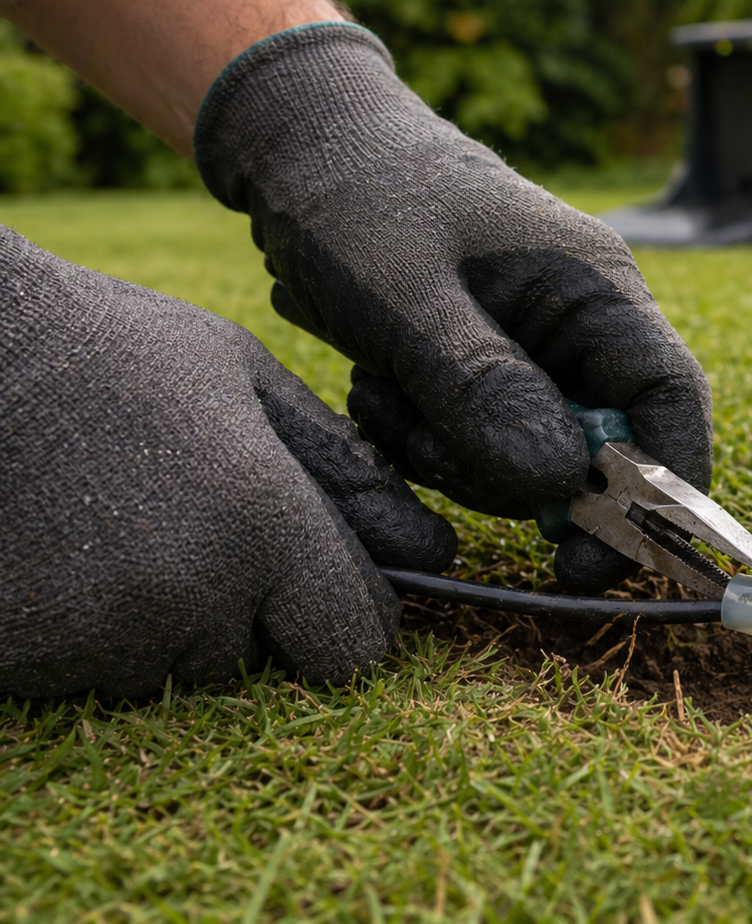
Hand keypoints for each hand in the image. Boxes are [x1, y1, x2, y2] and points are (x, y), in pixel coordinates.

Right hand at [0, 227, 455, 698]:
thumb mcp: (247, 381)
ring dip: (165, 626)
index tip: (318, 583)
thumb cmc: (109, 350)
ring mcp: (97, 638)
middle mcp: (189, 598)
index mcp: (262, 526)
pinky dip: (88, 633)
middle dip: (248, 615)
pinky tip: (67, 550)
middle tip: (191, 525)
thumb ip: (346, 473)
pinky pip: (89, 676)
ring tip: (118, 525)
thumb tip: (436, 552)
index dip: (345, 619)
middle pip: (261, 662)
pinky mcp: (22, 660)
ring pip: (173, 674)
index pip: (353, 646)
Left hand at [193, 23, 712, 594]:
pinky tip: (380, 388)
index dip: (655, 492)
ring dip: (456, 455)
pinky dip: (431, 440)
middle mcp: (585, 324)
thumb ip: (481, 385)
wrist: (301, 147)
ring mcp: (541, 349)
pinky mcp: (494, 370)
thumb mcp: (403, 292)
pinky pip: (484, 442)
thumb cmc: (356, 195)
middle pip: (597, 450)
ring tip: (382, 391)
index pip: (670, 402)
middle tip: (421, 444)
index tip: (591, 561)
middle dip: (512, 473)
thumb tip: (557, 484)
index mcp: (597, 288)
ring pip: (532, 458)